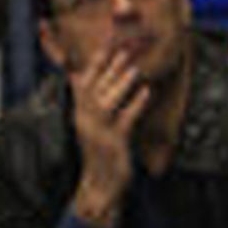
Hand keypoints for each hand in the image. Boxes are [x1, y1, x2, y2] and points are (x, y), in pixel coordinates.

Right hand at [69, 47, 149, 225]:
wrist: (100, 187)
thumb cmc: (101, 155)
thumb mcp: (92, 125)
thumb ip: (90, 102)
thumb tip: (84, 78)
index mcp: (80, 112)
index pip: (84, 79)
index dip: (96, 60)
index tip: (107, 40)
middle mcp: (85, 119)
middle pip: (95, 87)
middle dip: (110, 66)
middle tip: (125, 47)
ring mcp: (98, 132)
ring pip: (107, 102)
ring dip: (120, 83)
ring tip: (134, 68)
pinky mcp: (113, 144)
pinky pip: (125, 120)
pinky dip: (136, 105)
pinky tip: (146, 93)